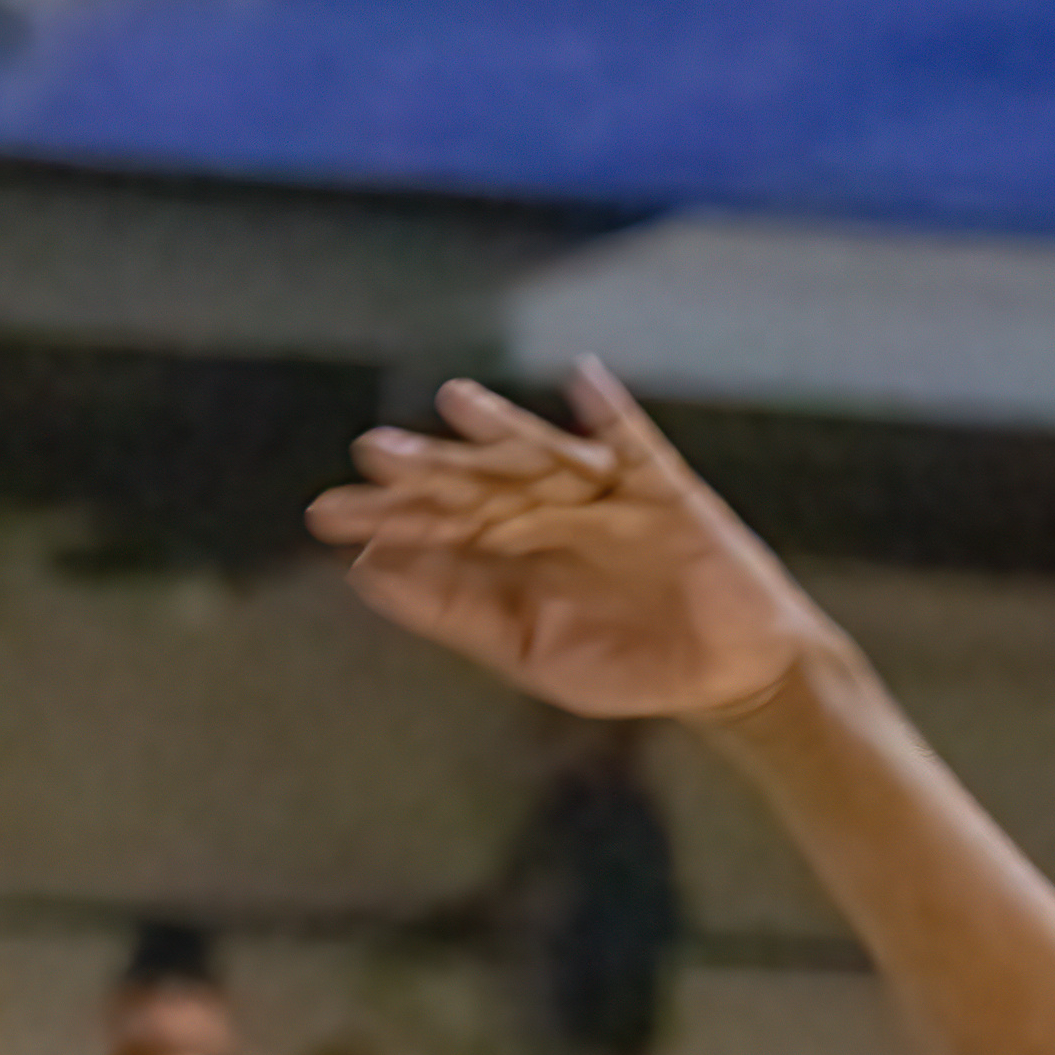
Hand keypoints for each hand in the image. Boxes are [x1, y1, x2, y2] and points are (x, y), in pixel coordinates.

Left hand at [312, 365, 833, 722]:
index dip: (389, 516)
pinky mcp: (667, 493)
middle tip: (372, 451)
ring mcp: (608, 499)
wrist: (727, 675)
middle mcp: (553, 515)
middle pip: (483, 483)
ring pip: (547, 456)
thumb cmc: (627, 664)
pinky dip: (612, 412)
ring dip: (505, 430)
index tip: (326, 514)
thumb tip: (364, 571)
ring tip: (455, 403)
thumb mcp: (526, 650)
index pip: (440, 526)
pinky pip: (637, 445)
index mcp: (514, 554)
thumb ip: (453, 611)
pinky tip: (584, 379)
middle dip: (431, 468)